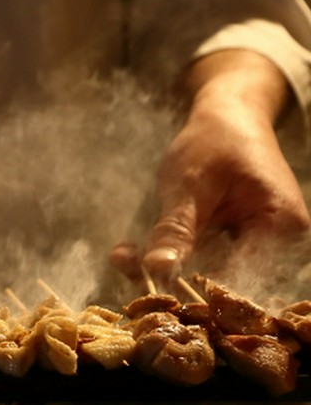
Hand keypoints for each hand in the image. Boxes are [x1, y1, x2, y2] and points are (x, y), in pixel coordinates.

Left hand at [112, 50, 309, 277]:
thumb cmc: (214, 142)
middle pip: (221, 279)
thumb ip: (176, 229)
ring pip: (205, 272)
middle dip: (168, 275)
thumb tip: (157, 270)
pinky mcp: (235, 243)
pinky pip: (200, 260)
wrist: (226, 118)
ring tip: (123, 256)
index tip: (146, 284)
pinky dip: (167, 255)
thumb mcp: (189, 184)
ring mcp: (257, 244)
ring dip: (161, 265)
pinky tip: (131, 252)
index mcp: (281, 227)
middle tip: (123, 262)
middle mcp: (278, 242)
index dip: (190, 286)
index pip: (237, 277)